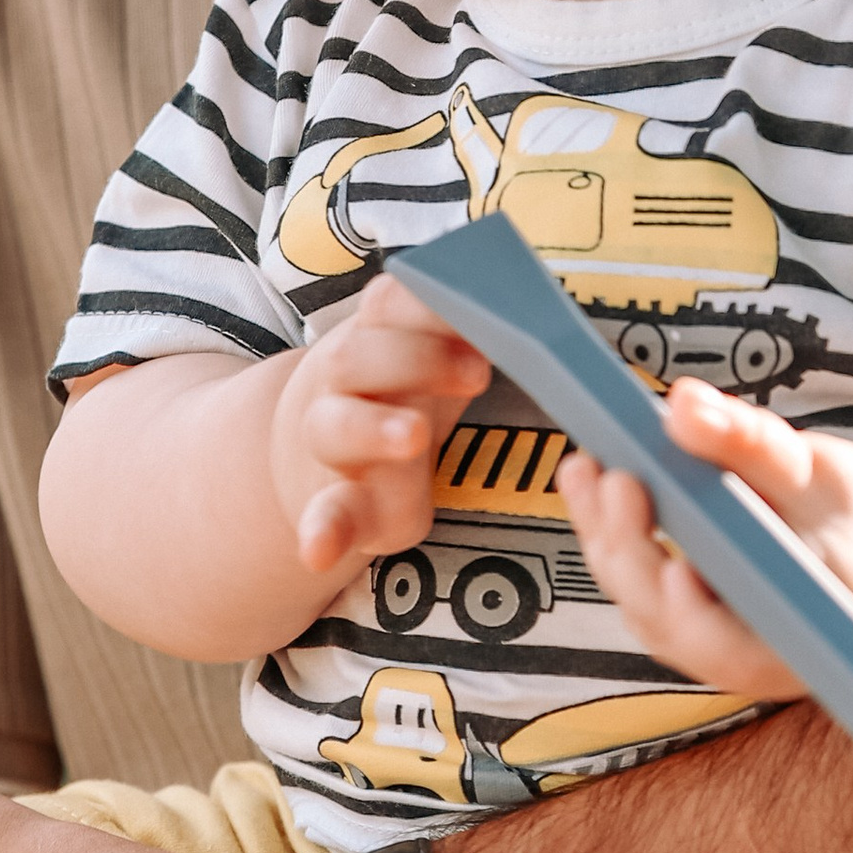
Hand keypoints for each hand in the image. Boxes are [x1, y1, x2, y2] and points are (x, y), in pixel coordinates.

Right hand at [268, 274, 487, 582]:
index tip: (477, 302)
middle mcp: (346, 384)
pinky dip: (319, 532)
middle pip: (359, 356)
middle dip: (417, 358)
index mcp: (377, 337)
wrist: (329, 452)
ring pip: (336, 425)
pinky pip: (322, 515)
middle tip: (479, 372)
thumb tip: (534, 307)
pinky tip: (319, 550)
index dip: (428, 302)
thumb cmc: (403, 392)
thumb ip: (464, 332)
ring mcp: (336, 443)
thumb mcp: (429, 353)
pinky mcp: (339, 505)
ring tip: (413, 436)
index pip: (389, 302)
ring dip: (374, 427)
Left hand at [561, 386, 852, 695]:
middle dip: (631, 547)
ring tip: (586, 466)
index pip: (728, 644)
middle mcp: (735, 658)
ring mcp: (699, 639)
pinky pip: (634, 579)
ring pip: (637, 596)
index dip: (693, 613)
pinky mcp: (677, 611)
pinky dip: (611, 531)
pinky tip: (594, 478)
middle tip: (615, 477)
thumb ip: (749, 444)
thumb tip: (683, 404)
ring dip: (604, 533)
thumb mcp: (816, 475)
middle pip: (663, 616)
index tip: (676, 563)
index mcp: (789, 642)